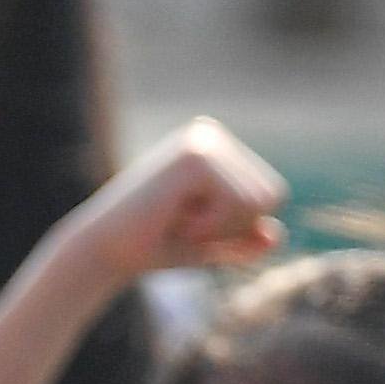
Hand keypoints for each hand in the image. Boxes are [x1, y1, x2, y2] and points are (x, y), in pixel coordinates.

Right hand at [69, 118, 290, 287]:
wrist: (109, 249)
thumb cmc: (160, 244)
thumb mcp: (218, 244)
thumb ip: (250, 239)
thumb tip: (275, 234)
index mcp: (218, 147)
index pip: (271, 194)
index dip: (242, 225)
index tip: (197, 221)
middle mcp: (210, 134)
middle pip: (271, 196)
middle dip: (235, 226)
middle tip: (187, 222)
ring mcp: (201, 140)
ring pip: (258, 202)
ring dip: (221, 227)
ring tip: (180, 217)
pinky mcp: (194, 155)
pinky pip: (238, 205)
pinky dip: (211, 225)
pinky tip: (176, 215)